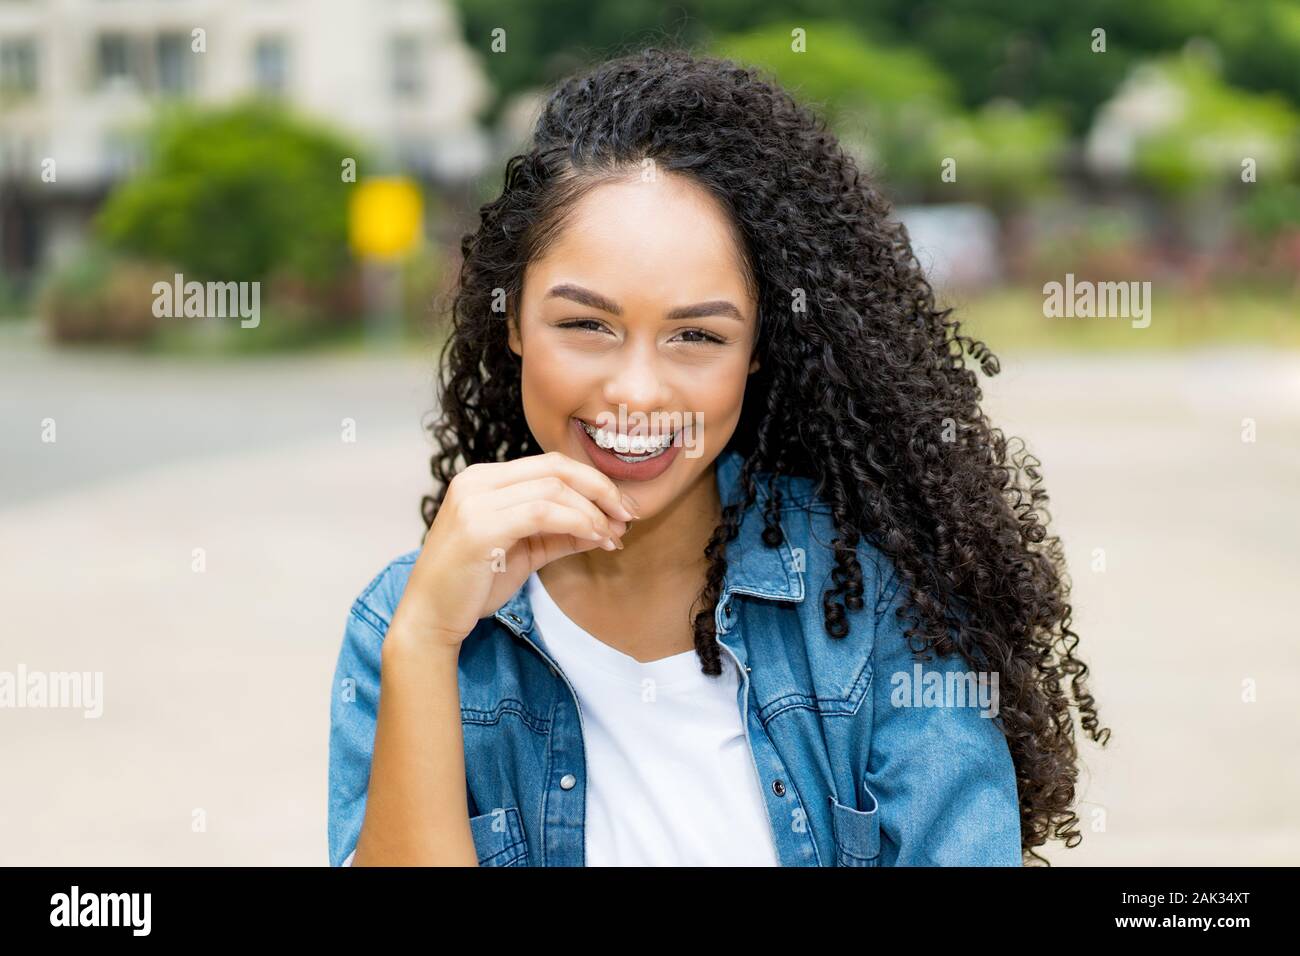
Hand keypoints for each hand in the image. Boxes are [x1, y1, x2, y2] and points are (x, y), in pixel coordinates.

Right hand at [391, 452, 638, 647]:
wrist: (430, 618)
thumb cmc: (472, 586)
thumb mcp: (525, 553)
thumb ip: (561, 534)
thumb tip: (607, 527)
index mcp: (483, 480)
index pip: (549, 464)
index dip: (592, 481)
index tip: (621, 507)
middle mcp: (476, 481)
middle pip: (556, 467)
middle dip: (600, 489)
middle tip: (628, 515)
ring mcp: (475, 501)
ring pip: (553, 489)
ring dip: (592, 511)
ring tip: (612, 535)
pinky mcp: (480, 526)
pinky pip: (542, 512)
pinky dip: (577, 523)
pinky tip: (596, 539)